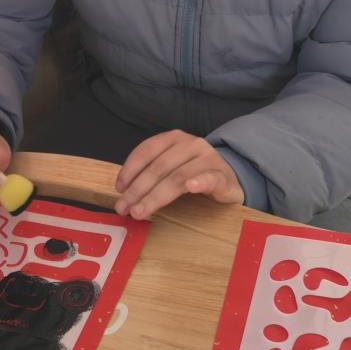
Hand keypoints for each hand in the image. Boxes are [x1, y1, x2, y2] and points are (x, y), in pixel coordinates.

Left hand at [114, 131, 243, 218]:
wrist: (231, 177)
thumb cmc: (194, 173)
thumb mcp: (171, 167)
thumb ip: (152, 173)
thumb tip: (124, 192)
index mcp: (174, 139)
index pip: (147, 150)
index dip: (130, 169)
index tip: (119, 189)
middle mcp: (190, 144)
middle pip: (159, 167)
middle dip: (138, 189)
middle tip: (125, 208)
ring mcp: (208, 158)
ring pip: (178, 176)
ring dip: (156, 196)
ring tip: (142, 211)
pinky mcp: (222, 175)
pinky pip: (210, 178)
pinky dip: (200, 182)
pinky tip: (191, 188)